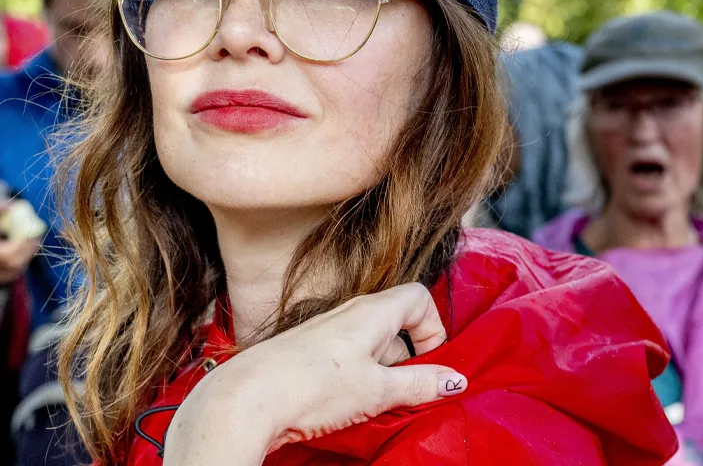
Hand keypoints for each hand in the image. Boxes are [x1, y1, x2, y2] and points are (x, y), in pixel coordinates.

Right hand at [0, 200, 39, 284]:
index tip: (31, 234)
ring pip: (16, 269)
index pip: (3, 252)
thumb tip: (9, 205)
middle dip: (27, 251)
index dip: (21, 245)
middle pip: (12, 263)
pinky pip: (16, 273)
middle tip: (36, 239)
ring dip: (28, 256)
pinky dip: (24, 262)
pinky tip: (27, 252)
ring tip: (33, 243)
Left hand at [163, 283, 466, 464]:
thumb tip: (457, 379)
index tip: (431, 364)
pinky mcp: (308, 353)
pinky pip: (347, 360)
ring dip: (382, 374)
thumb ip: (420, 383)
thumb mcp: (377, 390)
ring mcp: (326, 332)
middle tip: (402, 392)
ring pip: (371, 346)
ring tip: (371, 403)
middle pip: (397, 324)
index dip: (434, 328)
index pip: (419, 297)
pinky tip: (345, 406)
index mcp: (371, 311)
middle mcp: (349, 313)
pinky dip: (356, 380)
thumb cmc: (311, 386)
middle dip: (408, 359)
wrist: (246, 398)